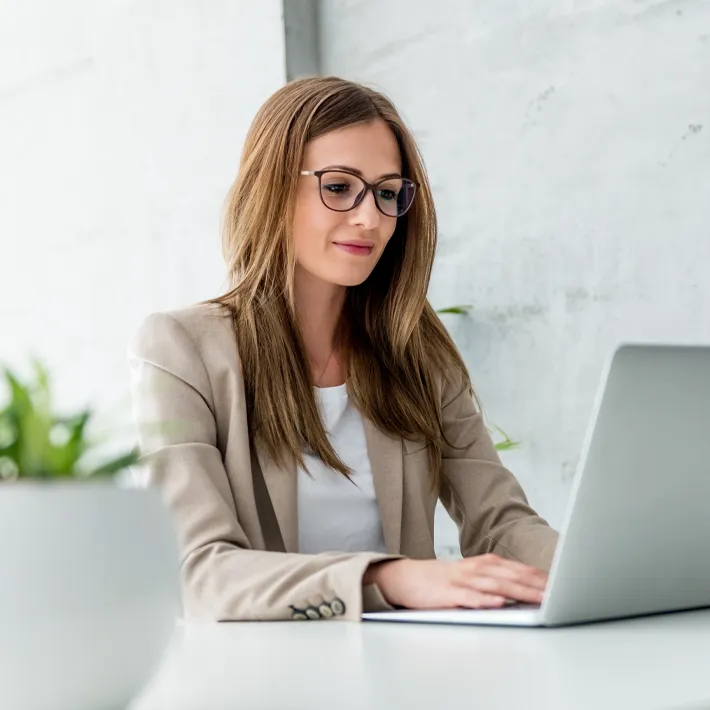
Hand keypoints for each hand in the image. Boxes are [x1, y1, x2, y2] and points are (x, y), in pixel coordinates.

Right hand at [363, 554, 547, 609]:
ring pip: (495, 586)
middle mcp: (477, 568)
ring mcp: (462, 580)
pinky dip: (484, 600)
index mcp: (485, 564)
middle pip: (512, 576)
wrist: (406, 577)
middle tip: (560, 592)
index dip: (541, 578)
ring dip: (519, 592)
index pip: (519, 570)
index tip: (564, 585)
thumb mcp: (473, 576)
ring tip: (539, 598)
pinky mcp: (447, 593)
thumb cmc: (443, 580)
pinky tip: (498, 604)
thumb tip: (528, 590)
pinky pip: (469, 597)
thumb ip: (497, 581)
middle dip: (537, 585)